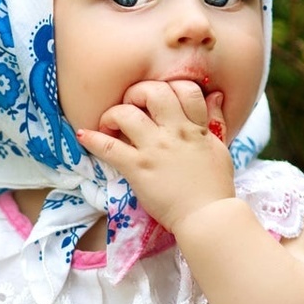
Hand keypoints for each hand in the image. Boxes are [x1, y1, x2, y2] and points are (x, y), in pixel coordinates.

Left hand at [76, 79, 234, 231]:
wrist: (207, 217)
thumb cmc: (214, 186)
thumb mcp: (219, 148)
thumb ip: (215, 120)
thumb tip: (215, 95)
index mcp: (195, 127)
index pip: (184, 89)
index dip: (169, 86)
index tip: (157, 99)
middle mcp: (174, 132)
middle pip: (152, 92)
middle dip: (137, 93)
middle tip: (131, 106)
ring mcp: (154, 149)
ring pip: (127, 114)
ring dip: (113, 114)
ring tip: (110, 124)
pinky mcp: (137, 168)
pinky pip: (109, 147)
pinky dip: (92, 139)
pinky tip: (83, 136)